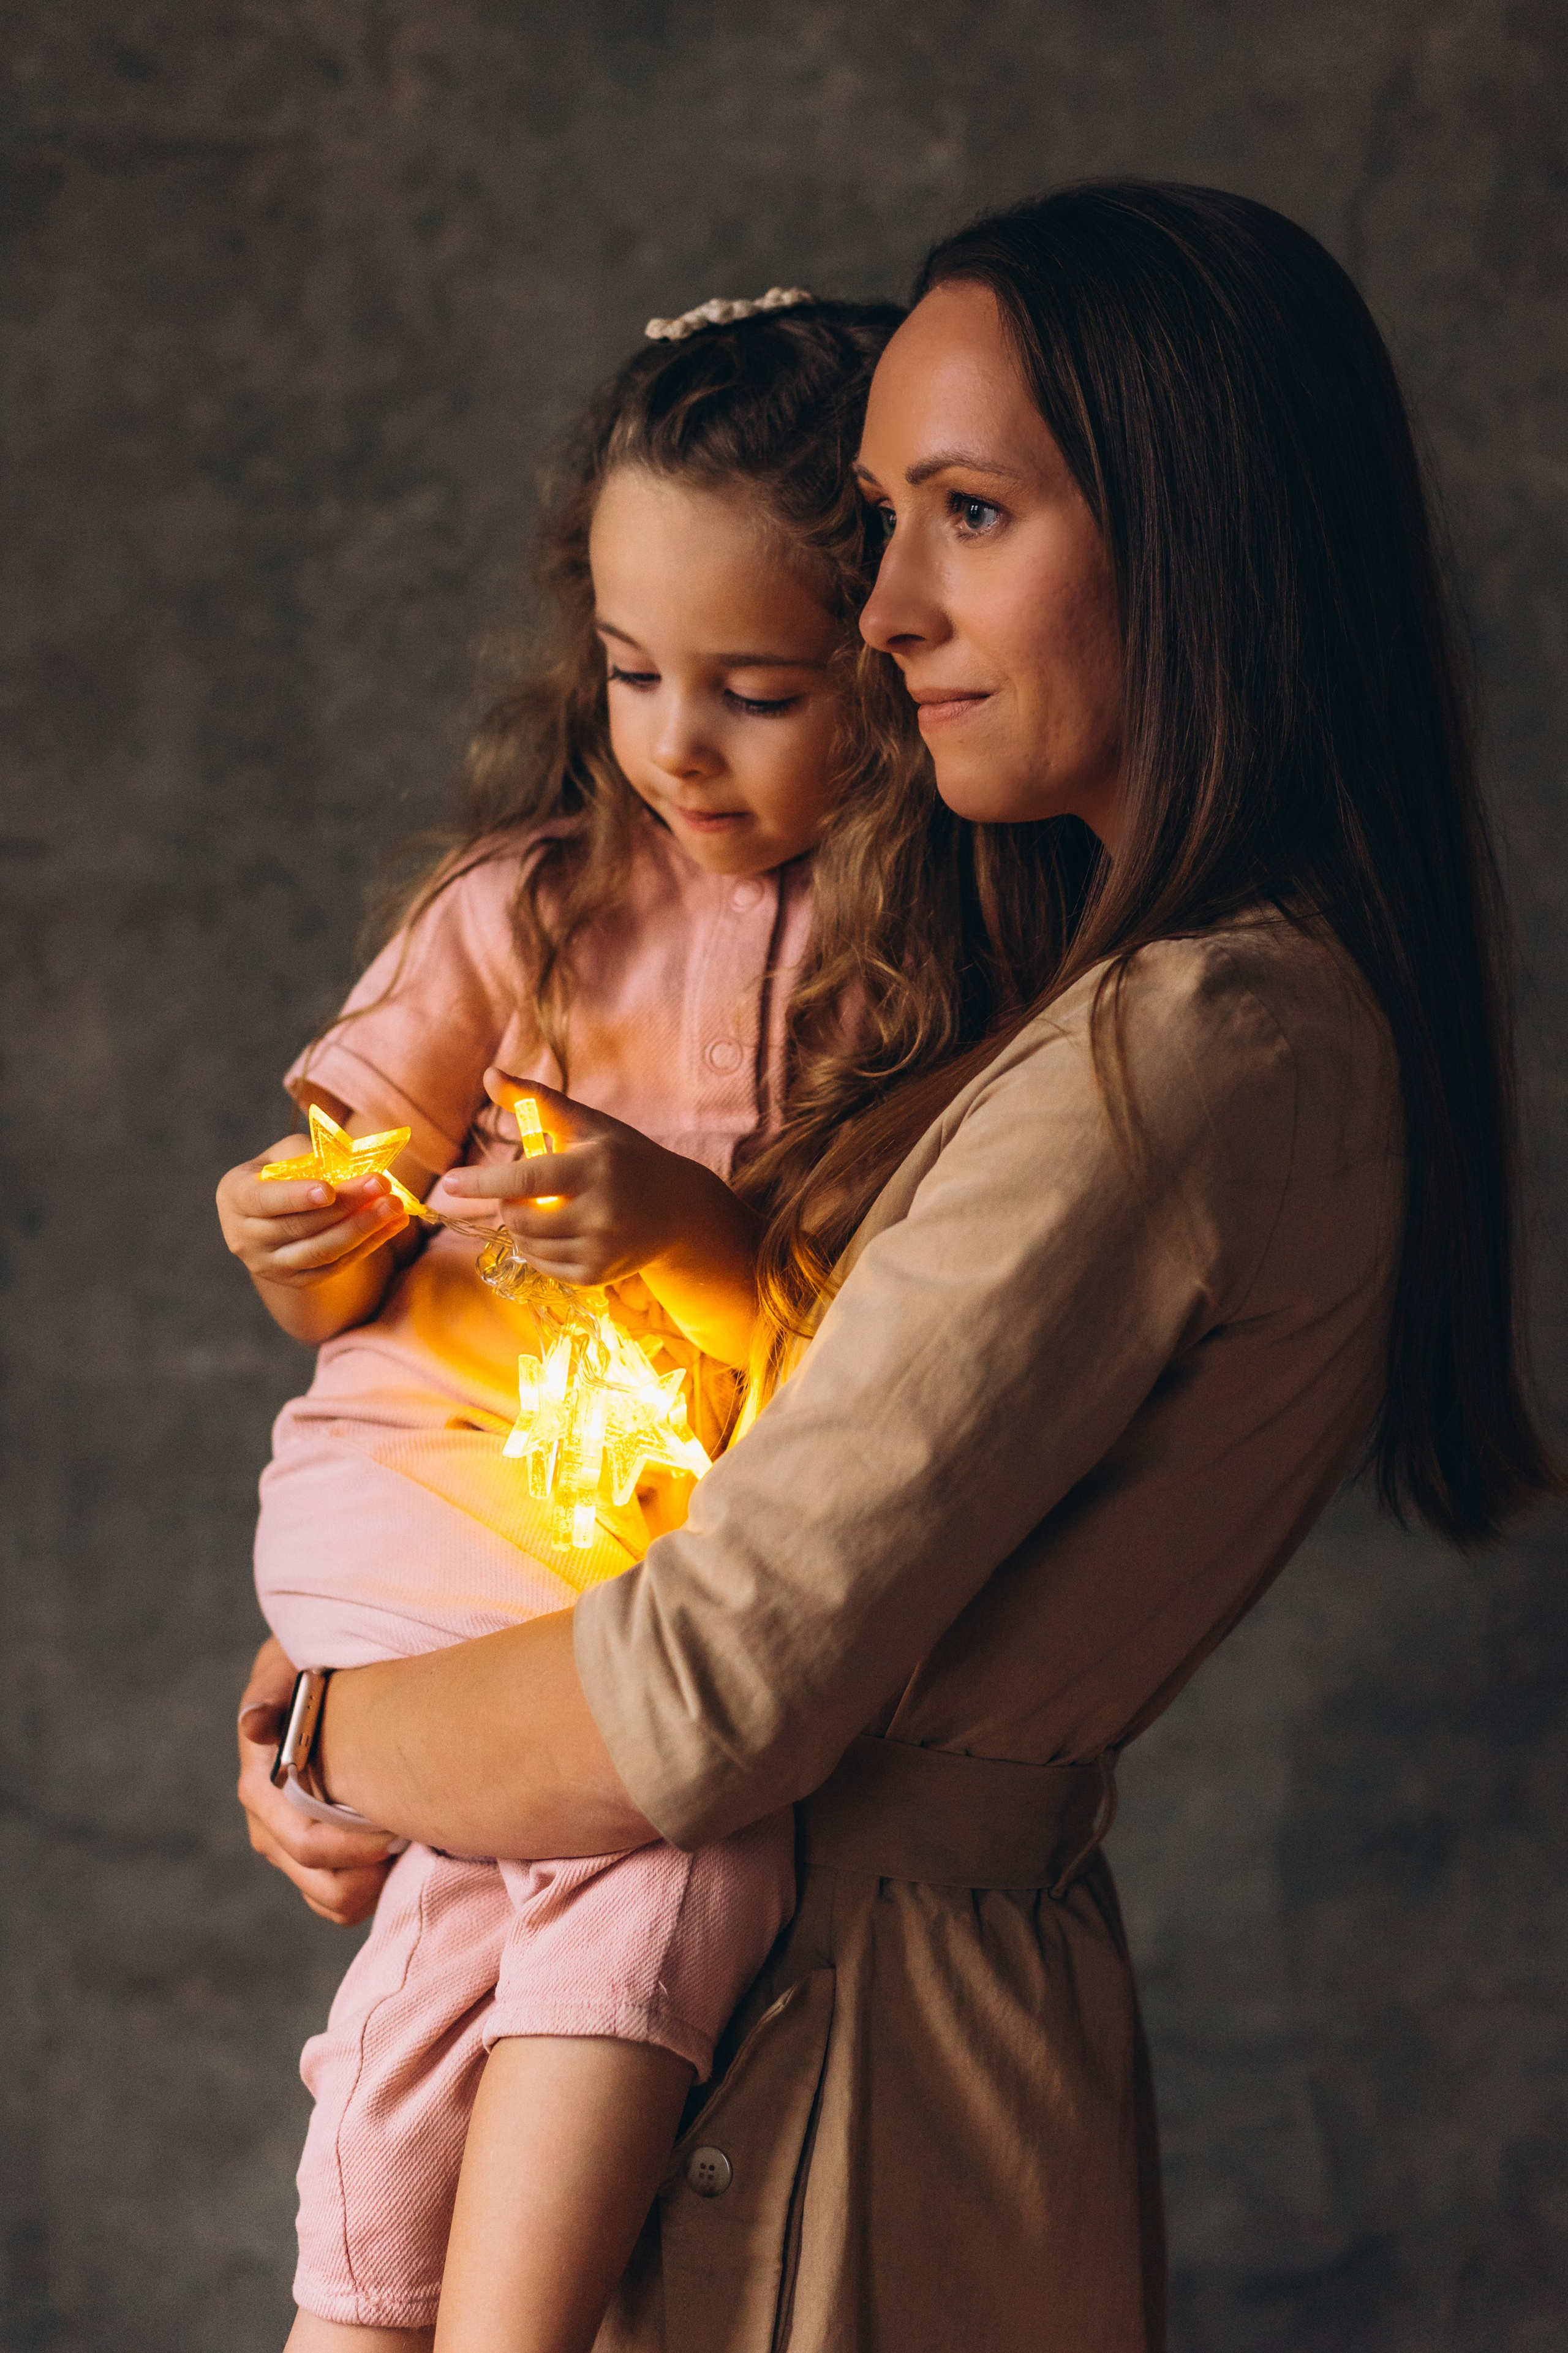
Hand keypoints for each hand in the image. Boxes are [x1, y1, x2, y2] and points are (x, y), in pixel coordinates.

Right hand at [216, 1135, 408, 1291]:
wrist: (279, 1209)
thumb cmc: (285, 1170)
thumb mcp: (289, 1153)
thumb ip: (313, 1157)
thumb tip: (355, 1166)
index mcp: (235, 1195)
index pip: (263, 1199)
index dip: (295, 1196)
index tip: (328, 1190)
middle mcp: (243, 1236)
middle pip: (299, 1226)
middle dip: (345, 1205)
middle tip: (382, 1184)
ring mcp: (268, 1264)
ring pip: (320, 1251)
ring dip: (362, 1229)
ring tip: (394, 1207)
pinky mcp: (295, 1280)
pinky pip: (334, 1266)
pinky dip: (367, 1246)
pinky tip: (393, 1224)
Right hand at [237, 1637, 396, 1927]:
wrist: (314, 1684)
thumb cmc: (305, 1670)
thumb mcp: (287, 1668)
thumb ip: (272, 1693)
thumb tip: (255, 1726)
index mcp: (262, 1788)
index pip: (306, 1843)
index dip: (355, 1846)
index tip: (397, 1826)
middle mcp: (270, 1827)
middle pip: (323, 1882)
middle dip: (372, 1869)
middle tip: (415, 1834)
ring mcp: (290, 1849)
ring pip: (334, 1900)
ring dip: (374, 1883)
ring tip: (408, 1841)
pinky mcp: (314, 1860)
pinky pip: (341, 1902)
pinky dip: (371, 1890)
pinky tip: (397, 1854)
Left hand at [444, 1071, 753, 1291]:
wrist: (679, 1209)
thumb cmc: (624, 1157)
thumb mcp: (587, 1123)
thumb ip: (537, 1100)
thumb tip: (488, 1074)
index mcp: (594, 1168)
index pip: (527, 1181)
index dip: (484, 1182)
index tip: (449, 1183)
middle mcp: (600, 1212)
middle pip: (519, 1218)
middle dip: (508, 1204)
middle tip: (522, 1191)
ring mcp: (600, 1249)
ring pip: (527, 1245)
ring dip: (521, 1228)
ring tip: (544, 1209)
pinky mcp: (597, 1276)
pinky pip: (543, 1266)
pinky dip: (538, 1249)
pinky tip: (559, 1231)